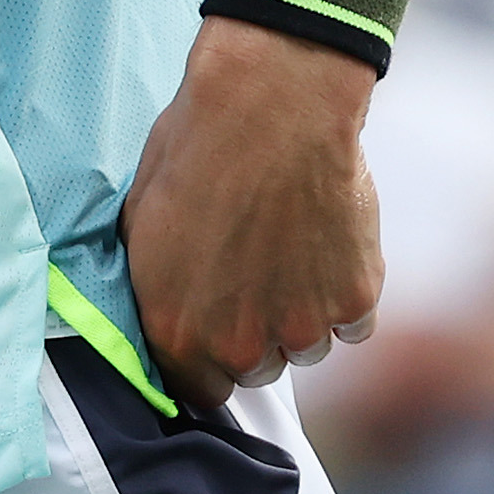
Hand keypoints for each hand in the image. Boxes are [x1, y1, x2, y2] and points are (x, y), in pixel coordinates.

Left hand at [118, 16, 382, 405]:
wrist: (271, 104)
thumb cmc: (198, 147)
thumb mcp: (140, 220)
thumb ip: (153, 284)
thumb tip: (157, 304)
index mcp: (176, 331)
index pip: (198, 390)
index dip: (208, 356)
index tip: (219, 323)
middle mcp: (238, 344)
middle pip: (254, 368)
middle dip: (256, 331)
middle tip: (258, 270)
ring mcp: (301, 327)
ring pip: (307, 347)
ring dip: (303, 312)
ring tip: (294, 246)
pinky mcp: (353, 300)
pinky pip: (353, 320)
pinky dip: (346, 292)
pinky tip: (329, 243)